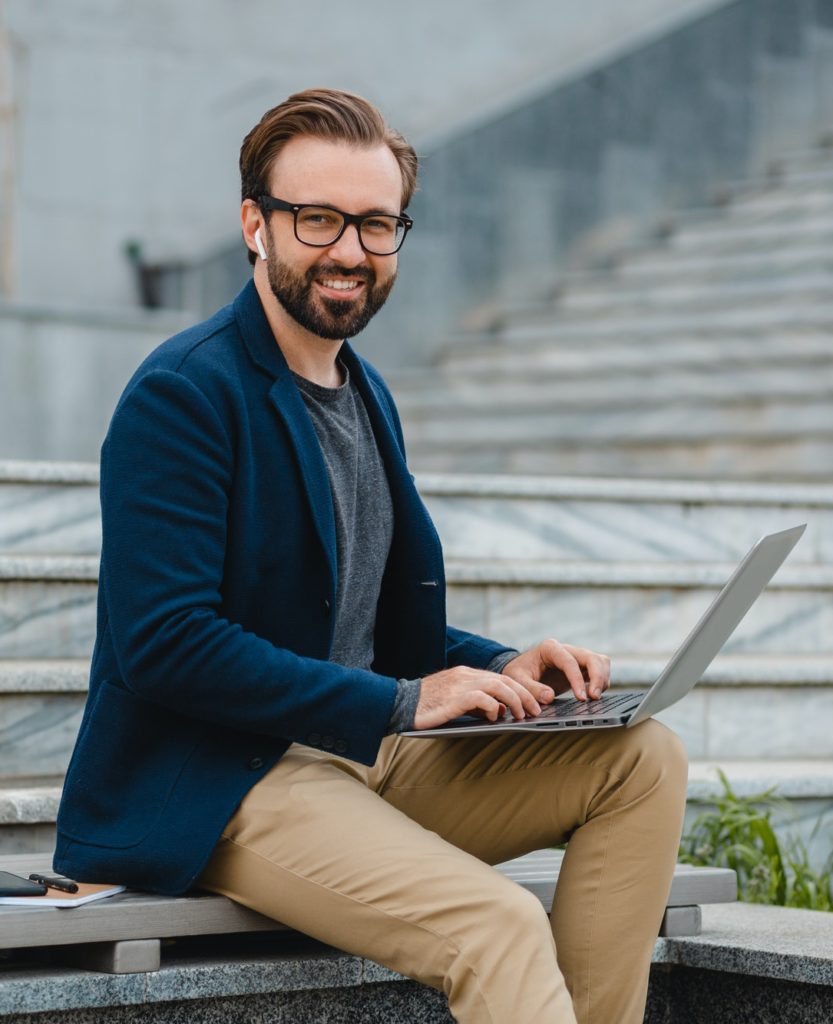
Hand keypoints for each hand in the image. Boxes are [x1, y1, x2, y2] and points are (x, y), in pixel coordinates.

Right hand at [413, 666, 543, 730]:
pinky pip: (482, 698)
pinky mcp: (455, 697)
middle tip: (536, 710)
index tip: (532, 703)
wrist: (400, 703)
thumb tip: (499, 711)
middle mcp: (466, 675)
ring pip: (498, 686)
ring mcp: (460, 684)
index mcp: (466, 674)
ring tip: (522, 715)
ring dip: (515, 701)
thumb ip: (475, 703)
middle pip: (505, 680)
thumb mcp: (455, 702)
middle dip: (524, 695)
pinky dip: (494, 707)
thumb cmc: (427, 707)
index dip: (520, 690)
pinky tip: (496, 717)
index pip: (501, 677)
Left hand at [502, 639, 610, 702]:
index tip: (580, 698)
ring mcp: (576, 657)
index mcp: (549, 648)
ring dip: (602, 679)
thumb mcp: (517, 679)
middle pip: (592, 658)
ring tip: (594, 698)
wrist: (520, 670)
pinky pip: (600, 670)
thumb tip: (549, 697)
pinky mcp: (582, 667)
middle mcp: (566, 649)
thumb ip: (531, 688)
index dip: (577, 679)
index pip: (569, 661)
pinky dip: (602, 682)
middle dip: (597, 678)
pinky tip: (593, 695)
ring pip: (600, 662)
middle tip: (594, 698)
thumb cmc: (518, 672)